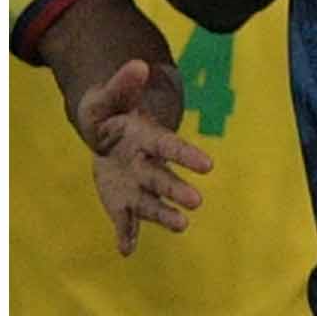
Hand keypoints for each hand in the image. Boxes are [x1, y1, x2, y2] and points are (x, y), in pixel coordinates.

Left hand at [79, 59, 210, 255]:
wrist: (108, 136)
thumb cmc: (111, 114)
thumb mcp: (110, 97)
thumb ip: (123, 85)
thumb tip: (139, 64)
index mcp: (148, 139)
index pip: (169, 146)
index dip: (186, 155)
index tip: (208, 166)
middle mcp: (147, 165)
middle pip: (161, 179)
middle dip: (177, 190)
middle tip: (196, 203)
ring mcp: (136, 186)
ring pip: (150, 203)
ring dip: (163, 215)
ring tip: (181, 226)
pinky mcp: (122, 202)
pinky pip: (125, 220)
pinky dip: (126, 236)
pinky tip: (125, 250)